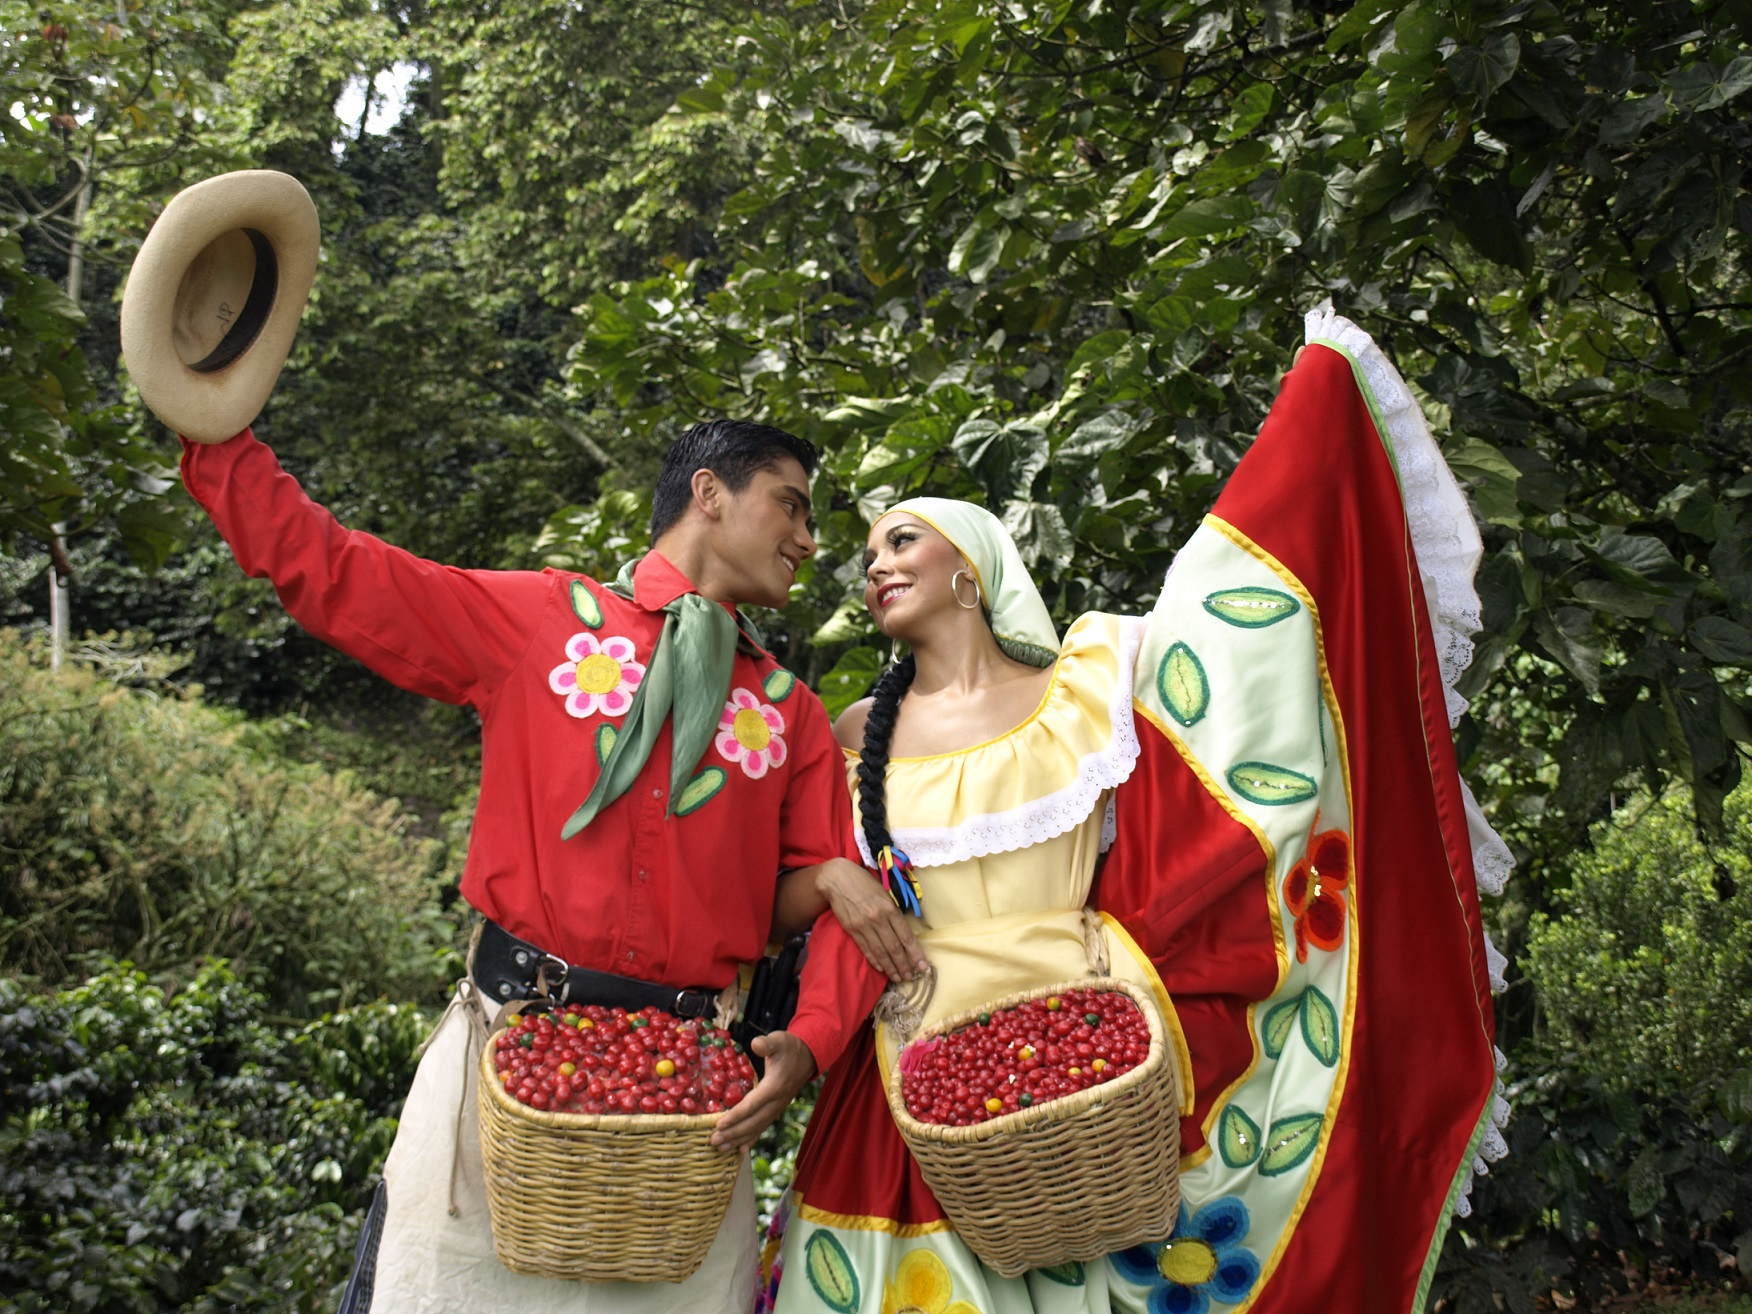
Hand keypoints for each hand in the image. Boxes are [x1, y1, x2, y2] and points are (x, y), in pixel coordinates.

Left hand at [711, 1031, 815, 1152]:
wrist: (808, 1056)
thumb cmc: (789, 1047)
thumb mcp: (779, 1040)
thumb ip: (767, 1044)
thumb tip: (756, 1044)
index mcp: (774, 1086)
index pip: (752, 1104)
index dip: (736, 1116)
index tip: (719, 1124)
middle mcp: (776, 1102)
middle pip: (753, 1122)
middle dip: (733, 1133)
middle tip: (714, 1140)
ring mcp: (777, 1108)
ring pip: (756, 1128)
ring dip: (738, 1139)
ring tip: (720, 1147)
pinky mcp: (776, 1110)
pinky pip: (762, 1127)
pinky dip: (751, 1139)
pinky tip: (740, 1150)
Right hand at [815, 858, 928, 982]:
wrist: (838, 878)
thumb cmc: (865, 883)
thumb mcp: (885, 893)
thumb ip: (894, 911)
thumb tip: (906, 932)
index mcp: (889, 908)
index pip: (906, 936)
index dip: (916, 953)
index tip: (923, 966)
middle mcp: (878, 918)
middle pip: (894, 947)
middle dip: (904, 965)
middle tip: (910, 977)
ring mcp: (863, 925)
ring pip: (880, 951)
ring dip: (890, 967)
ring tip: (898, 977)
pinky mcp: (852, 929)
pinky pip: (865, 949)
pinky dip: (874, 960)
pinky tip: (881, 968)